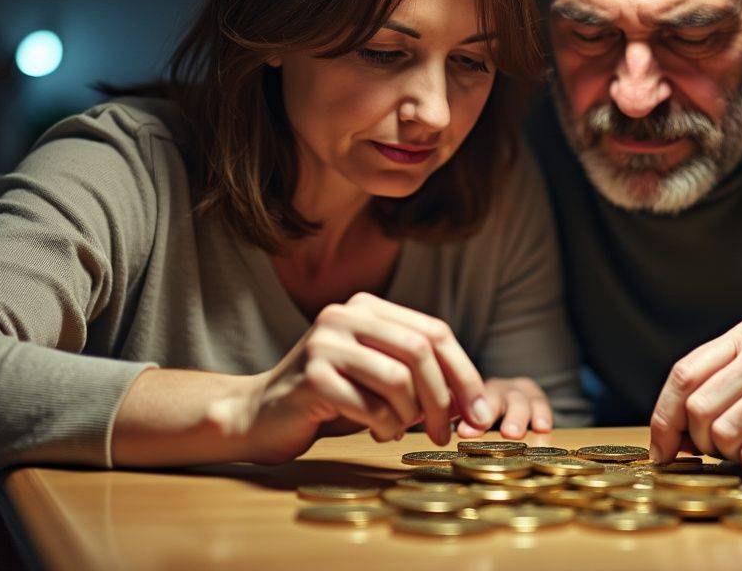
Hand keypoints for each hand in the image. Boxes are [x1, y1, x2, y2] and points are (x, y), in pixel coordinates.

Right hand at [208, 292, 494, 463]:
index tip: (481, 411)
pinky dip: (385, 428)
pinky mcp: (312, 376)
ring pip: (399, 379)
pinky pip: (371, 406)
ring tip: (400, 430)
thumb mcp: (379, 379)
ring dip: (411, 415)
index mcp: (367, 307)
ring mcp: (325, 342)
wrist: (259, 415)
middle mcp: (345, 315)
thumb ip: (421, 378)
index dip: (465, 373)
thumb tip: (476, 402)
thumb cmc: (329, 401)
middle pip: (422, 351)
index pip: (435, 332)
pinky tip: (378, 434)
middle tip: (448, 433)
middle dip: (445, 398)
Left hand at [455, 377, 553, 438]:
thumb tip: (439, 434)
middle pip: (494, 396)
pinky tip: (543, 428)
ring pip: (519, 400)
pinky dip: (543, 415)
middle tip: (483, 429)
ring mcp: (518, 391)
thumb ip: (457, 423)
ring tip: (514, 434)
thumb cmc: (479, 417)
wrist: (507, 400)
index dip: (469, 417)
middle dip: (493, 411)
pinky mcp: (537, 398)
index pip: (469, 401)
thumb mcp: (465, 416)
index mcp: (474, 393)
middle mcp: (496, 389)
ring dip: (517, 417)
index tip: (464, 433)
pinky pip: (541, 404)